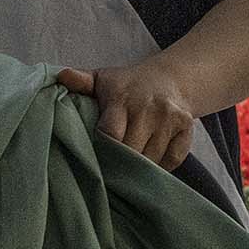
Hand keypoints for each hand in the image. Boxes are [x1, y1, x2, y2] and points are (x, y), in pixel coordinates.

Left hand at [56, 61, 194, 168]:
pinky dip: (160, 168)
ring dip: (138, 169)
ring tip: (126, 170)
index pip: (111, 133)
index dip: (102, 149)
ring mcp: (170, 119)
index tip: (95, 158)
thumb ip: (81, 81)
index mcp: (122, 98)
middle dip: (118, 164)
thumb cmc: (127, 86)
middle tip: (108, 172)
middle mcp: (148, 108)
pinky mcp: (186, 129)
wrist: (170, 79)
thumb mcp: (102, 79)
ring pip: (151, 159)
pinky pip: (172, 160)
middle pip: (131, 150)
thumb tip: (61, 76)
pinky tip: (148, 165)